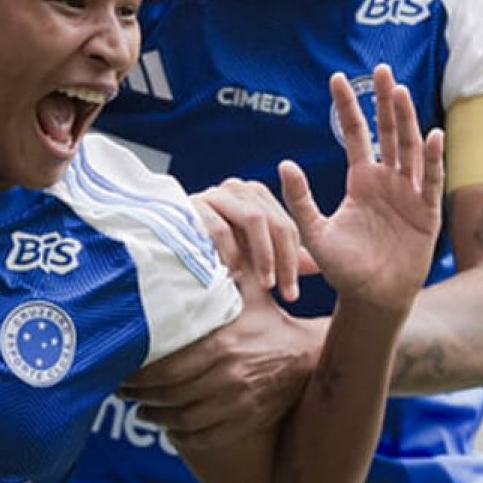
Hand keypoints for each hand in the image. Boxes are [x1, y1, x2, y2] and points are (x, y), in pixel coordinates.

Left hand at [122, 269, 324, 448]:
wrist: (308, 354)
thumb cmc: (267, 316)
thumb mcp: (247, 289)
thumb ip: (219, 270)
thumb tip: (185, 240)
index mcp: (222, 345)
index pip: (166, 368)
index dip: (137, 375)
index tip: (120, 371)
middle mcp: (228, 377)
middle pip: (169, 396)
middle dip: (139, 396)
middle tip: (122, 391)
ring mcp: (238, 404)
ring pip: (183, 420)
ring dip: (156, 418)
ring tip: (141, 410)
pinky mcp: (246, 421)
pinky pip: (205, 437)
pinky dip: (182, 436)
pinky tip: (169, 427)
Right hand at [191, 179, 317, 301]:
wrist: (163, 248)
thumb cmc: (212, 254)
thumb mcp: (252, 257)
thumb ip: (283, 258)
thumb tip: (319, 267)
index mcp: (254, 196)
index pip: (287, 225)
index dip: (294, 260)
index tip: (292, 294)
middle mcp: (237, 189)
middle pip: (274, 220)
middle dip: (284, 260)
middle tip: (286, 293)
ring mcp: (214, 194)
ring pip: (253, 218)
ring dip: (263, 255)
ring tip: (266, 285)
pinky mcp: (192, 205)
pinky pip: (220, 226)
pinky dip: (230, 252)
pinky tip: (232, 275)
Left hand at [280, 66, 443, 313]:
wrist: (372, 298)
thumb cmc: (344, 268)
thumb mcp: (315, 233)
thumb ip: (300, 200)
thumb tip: (283, 163)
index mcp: (361, 180)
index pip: (356, 133)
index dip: (348, 107)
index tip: (338, 78)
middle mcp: (387, 180)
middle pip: (388, 132)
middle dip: (385, 101)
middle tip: (382, 70)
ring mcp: (409, 193)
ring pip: (410, 149)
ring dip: (407, 121)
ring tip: (401, 92)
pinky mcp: (427, 211)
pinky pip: (431, 180)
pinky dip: (433, 158)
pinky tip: (432, 135)